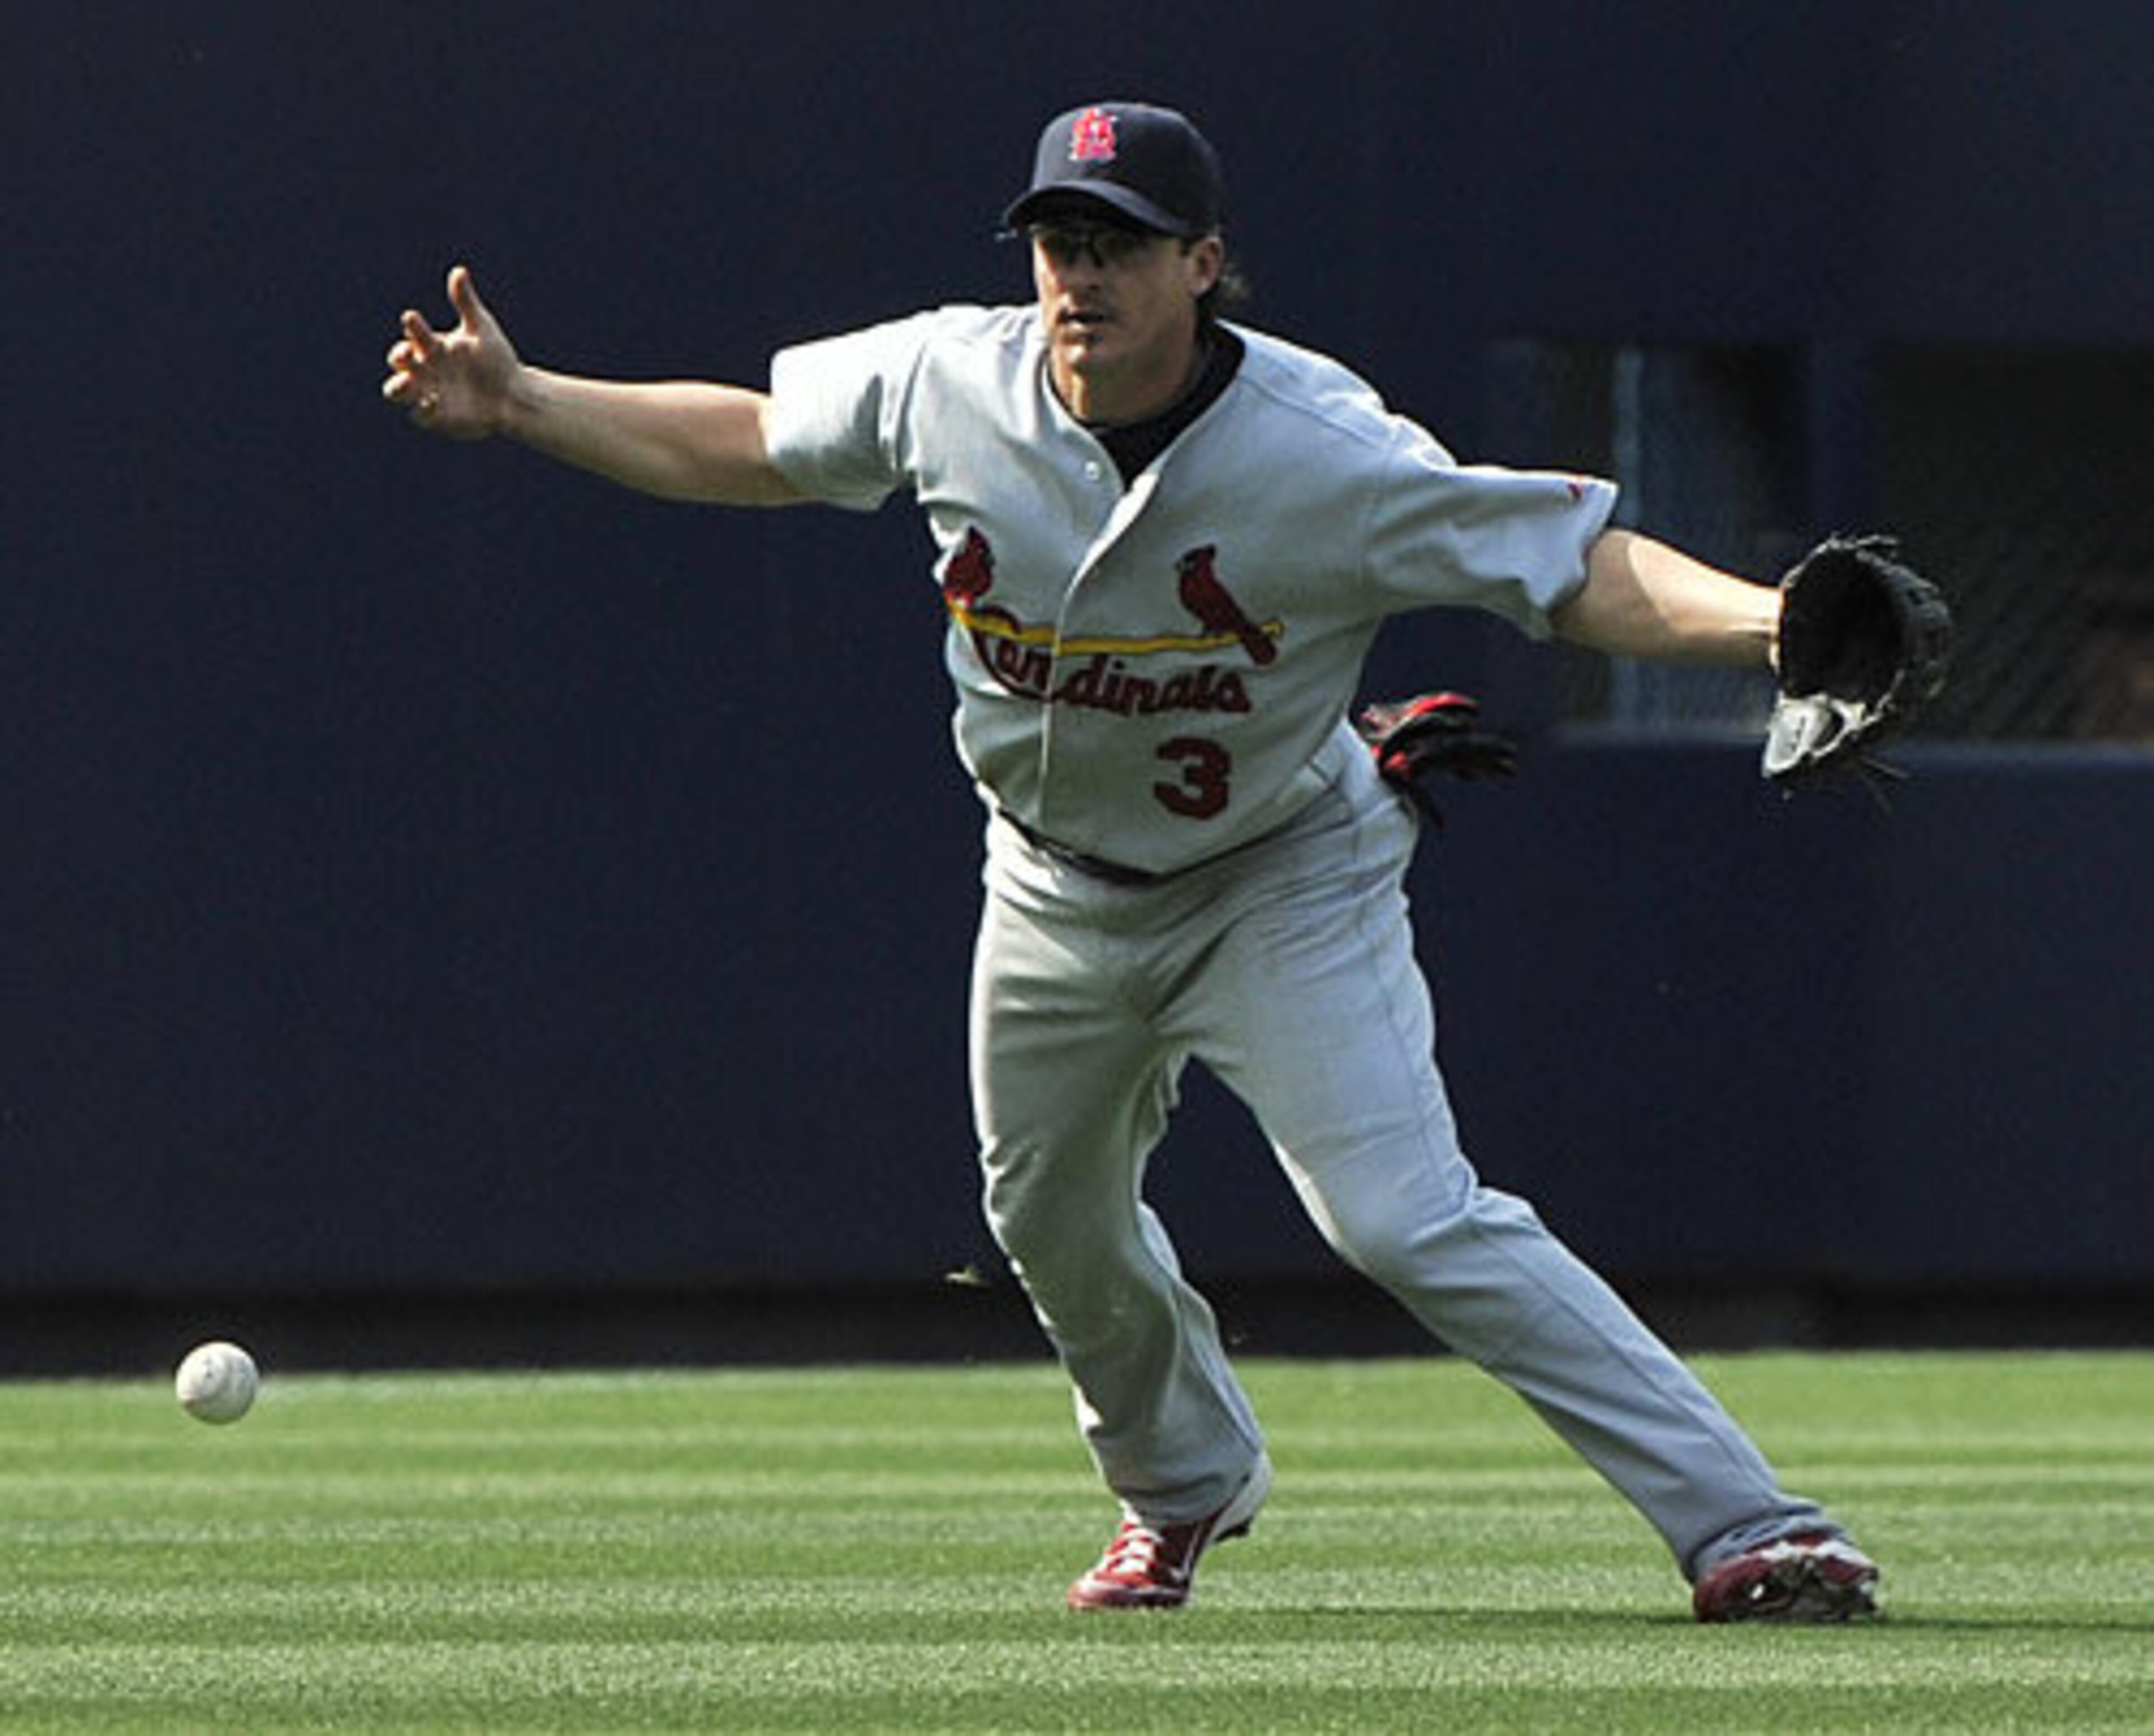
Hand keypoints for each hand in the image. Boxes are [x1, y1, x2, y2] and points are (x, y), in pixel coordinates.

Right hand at [382, 265, 519, 438]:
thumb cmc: (495, 359)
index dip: (411, 328)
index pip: (413, 335)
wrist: (513, 394)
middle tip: (406, 353)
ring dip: (398, 387)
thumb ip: (466, 303)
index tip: (413, 319)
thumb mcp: (481, 329)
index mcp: (432, 347)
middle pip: (398, 364)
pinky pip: (420, 416)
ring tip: (407, 382)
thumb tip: (459, 271)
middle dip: (397, 358)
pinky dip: (422, 410)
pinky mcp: (436, 417)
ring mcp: (427, 393)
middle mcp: (425, 370)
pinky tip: (433, 402)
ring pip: (398, 391)